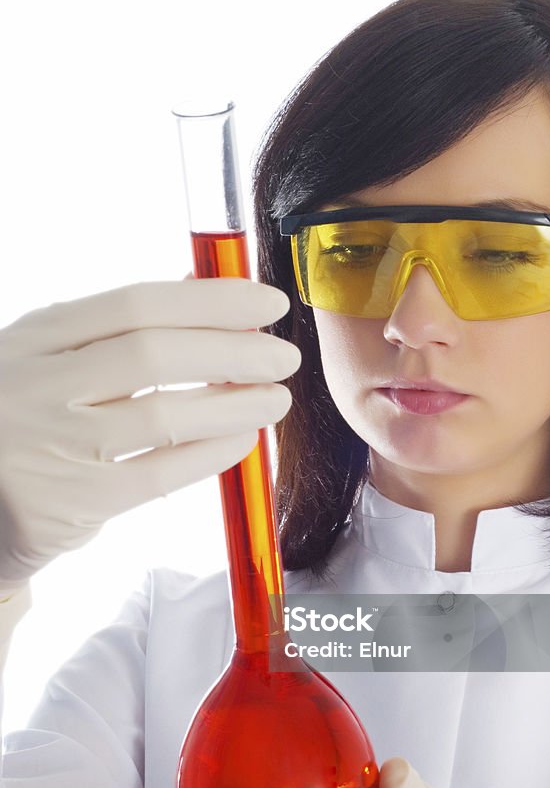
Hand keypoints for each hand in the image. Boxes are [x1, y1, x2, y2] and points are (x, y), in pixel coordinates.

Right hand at [0, 280, 299, 593]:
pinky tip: (243, 440)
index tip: (268, 303)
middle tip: (284, 356)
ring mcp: (54, 444)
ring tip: (277, 398)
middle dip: (235, 350)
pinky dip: (211, 453)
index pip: (138, 303)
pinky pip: (159, 472)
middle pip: (155, 353)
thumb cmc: (24, 419)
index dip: (213, 300)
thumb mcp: (49, 356)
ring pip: (163, 415)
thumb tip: (198, 286)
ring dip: (234, 404)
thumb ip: (115, 326)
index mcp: (39, 336)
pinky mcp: (72, 501)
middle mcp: (40, 384)